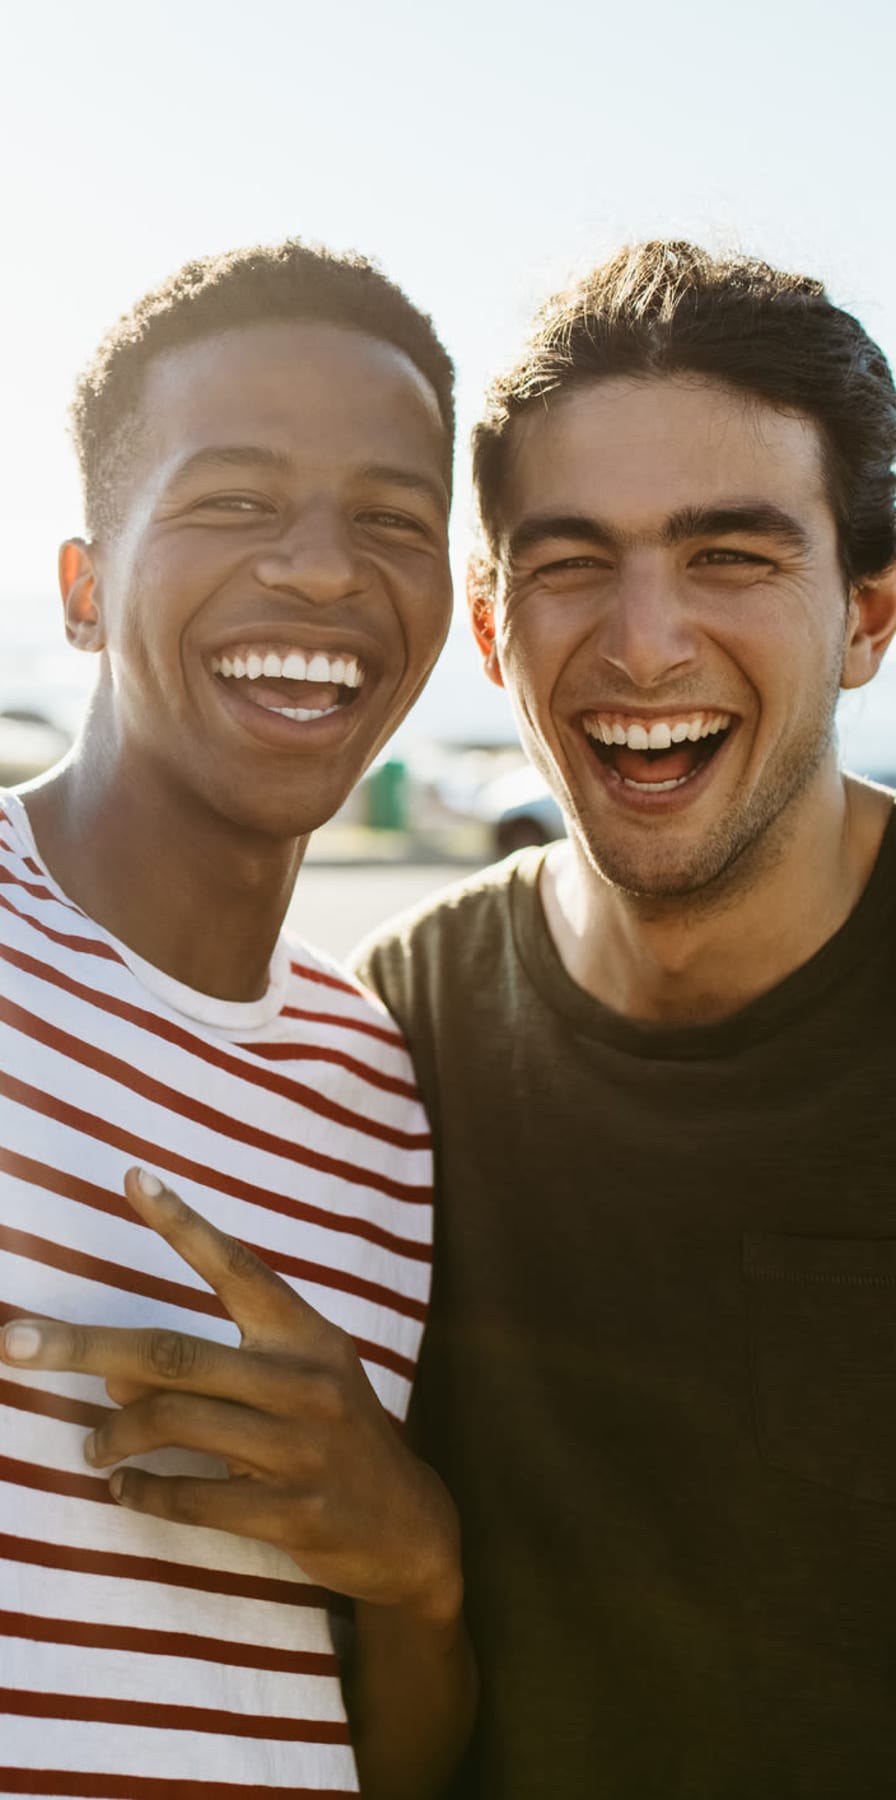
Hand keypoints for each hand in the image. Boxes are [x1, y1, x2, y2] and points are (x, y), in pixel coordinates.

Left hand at [0, 1167, 461, 1622]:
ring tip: (91, 1448)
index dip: (183, 1222)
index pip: (236, 1265)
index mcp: (306, 1334)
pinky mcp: (293, 1513)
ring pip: (173, 1422)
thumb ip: (217, 1367)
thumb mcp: (294, 1383)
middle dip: (85, 1345)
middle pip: (172, 1353)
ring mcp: (301, 1448)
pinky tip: (123, 1492)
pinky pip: (191, 1499)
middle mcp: (304, 1380)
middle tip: (17, 1342)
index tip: (133, 1179)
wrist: (409, 1526)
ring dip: (113, 1436)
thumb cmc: (337, 1436)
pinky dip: (143, 1494)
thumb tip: (114, 1370)